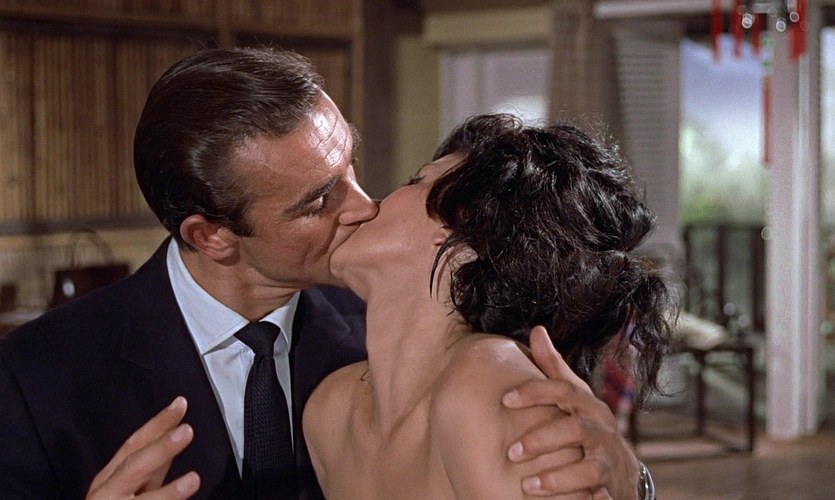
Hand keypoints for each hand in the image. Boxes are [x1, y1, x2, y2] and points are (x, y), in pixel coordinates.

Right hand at [86, 397, 199, 499]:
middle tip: (187, 431)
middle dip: (159, 450)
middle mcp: (106, 495)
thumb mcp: (134, 486)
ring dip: (166, 493)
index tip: (181, 404)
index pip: (133, 446)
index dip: (156, 424)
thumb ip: (153, 467)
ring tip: (193, 479)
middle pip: (132, 469)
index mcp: (109, 478)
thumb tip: (175, 434)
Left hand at [503, 326, 639, 498]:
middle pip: (575, 429)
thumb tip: (537, 330)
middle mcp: (602, 430)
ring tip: (527, 486)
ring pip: (588, 468)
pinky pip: (601, 496)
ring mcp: (609, 460)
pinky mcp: (611, 488)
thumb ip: (553, 367)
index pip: (564, 390)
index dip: (535, 392)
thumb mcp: (575, 397)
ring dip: (556, 477)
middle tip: (511, 452)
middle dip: (541, 440)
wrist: (623, 471)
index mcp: (588, 405)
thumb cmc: (589, 426)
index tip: (505, 399)